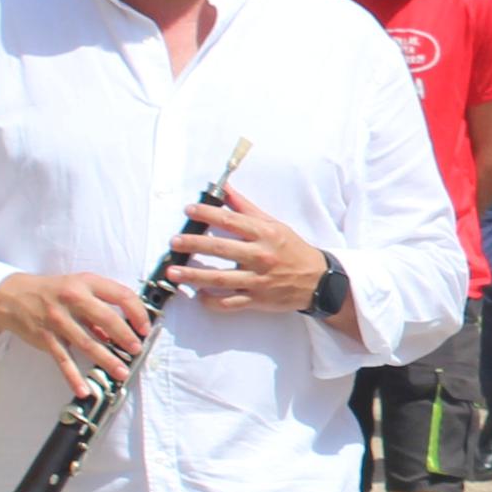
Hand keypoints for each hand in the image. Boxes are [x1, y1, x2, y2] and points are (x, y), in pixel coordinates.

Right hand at [0, 269, 152, 396]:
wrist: (13, 296)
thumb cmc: (53, 291)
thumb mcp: (78, 287)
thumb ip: (99, 306)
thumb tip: (121, 331)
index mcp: (85, 283)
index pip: (121, 294)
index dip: (137, 312)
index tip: (145, 327)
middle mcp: (72, 299)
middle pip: (106, 319)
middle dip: (126, 337)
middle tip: (137, 350)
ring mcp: (57, 320)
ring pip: (87, 343)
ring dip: (107, 360)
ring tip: (121, 372)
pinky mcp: (45, 337)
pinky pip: (63, 360)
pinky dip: (73, 377)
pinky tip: (83, 389)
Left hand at [166, 186, 326, 312]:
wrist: (318, 280)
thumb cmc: (292, 250)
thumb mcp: (273, 224)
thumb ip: (245, 207)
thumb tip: (224, 188)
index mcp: (264, 234)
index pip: (231, 220)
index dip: (208, 213)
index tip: (189, 210)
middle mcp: (260, 256)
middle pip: (221, 249)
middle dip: (194, 244)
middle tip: (175, 242)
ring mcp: (257, 280)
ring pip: (220, 279)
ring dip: (194, 276)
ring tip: (173, 272)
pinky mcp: (256, 299)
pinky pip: (229, 302)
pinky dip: (211, 300)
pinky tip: (198, 296)